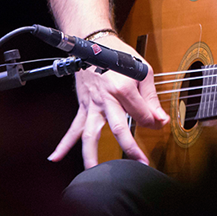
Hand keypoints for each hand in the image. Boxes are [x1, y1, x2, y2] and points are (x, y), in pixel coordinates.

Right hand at [47, 35, 168, 168]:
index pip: (142, 114)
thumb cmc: (120, 54)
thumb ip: (151, 97)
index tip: (159, 125)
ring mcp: (92, 104)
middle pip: (119, 128)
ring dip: (92, 155)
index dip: (154, 122)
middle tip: (140, 163)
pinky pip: (73, 126)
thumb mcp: (143, 70)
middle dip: (130, 148)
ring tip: (94, 173)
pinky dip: (63, 143)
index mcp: (124, 88)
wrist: (93, 42)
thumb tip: (161, 119)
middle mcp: (107, 98)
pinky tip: (55, 157)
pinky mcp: (83, 105)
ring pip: (91, 133)